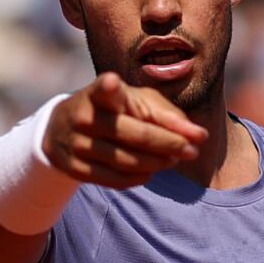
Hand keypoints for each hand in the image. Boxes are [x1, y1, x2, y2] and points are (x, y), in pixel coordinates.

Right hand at [44, 72, 206, 187]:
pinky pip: (117, 180)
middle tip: (192, 150)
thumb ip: (171, 117)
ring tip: (174, 159)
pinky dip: (141, 177)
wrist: (63, 129)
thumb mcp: (140, 103)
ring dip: (159, 163)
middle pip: (138, 135)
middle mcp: (84, 116)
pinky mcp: (74, 168)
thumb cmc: (115, 110)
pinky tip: (151, 170)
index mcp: (99, 93)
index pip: (103, 90)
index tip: (112, 82)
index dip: (108, 87)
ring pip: (129, 161)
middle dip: (171, 144)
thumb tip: (200, 137)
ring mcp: (76, 143)